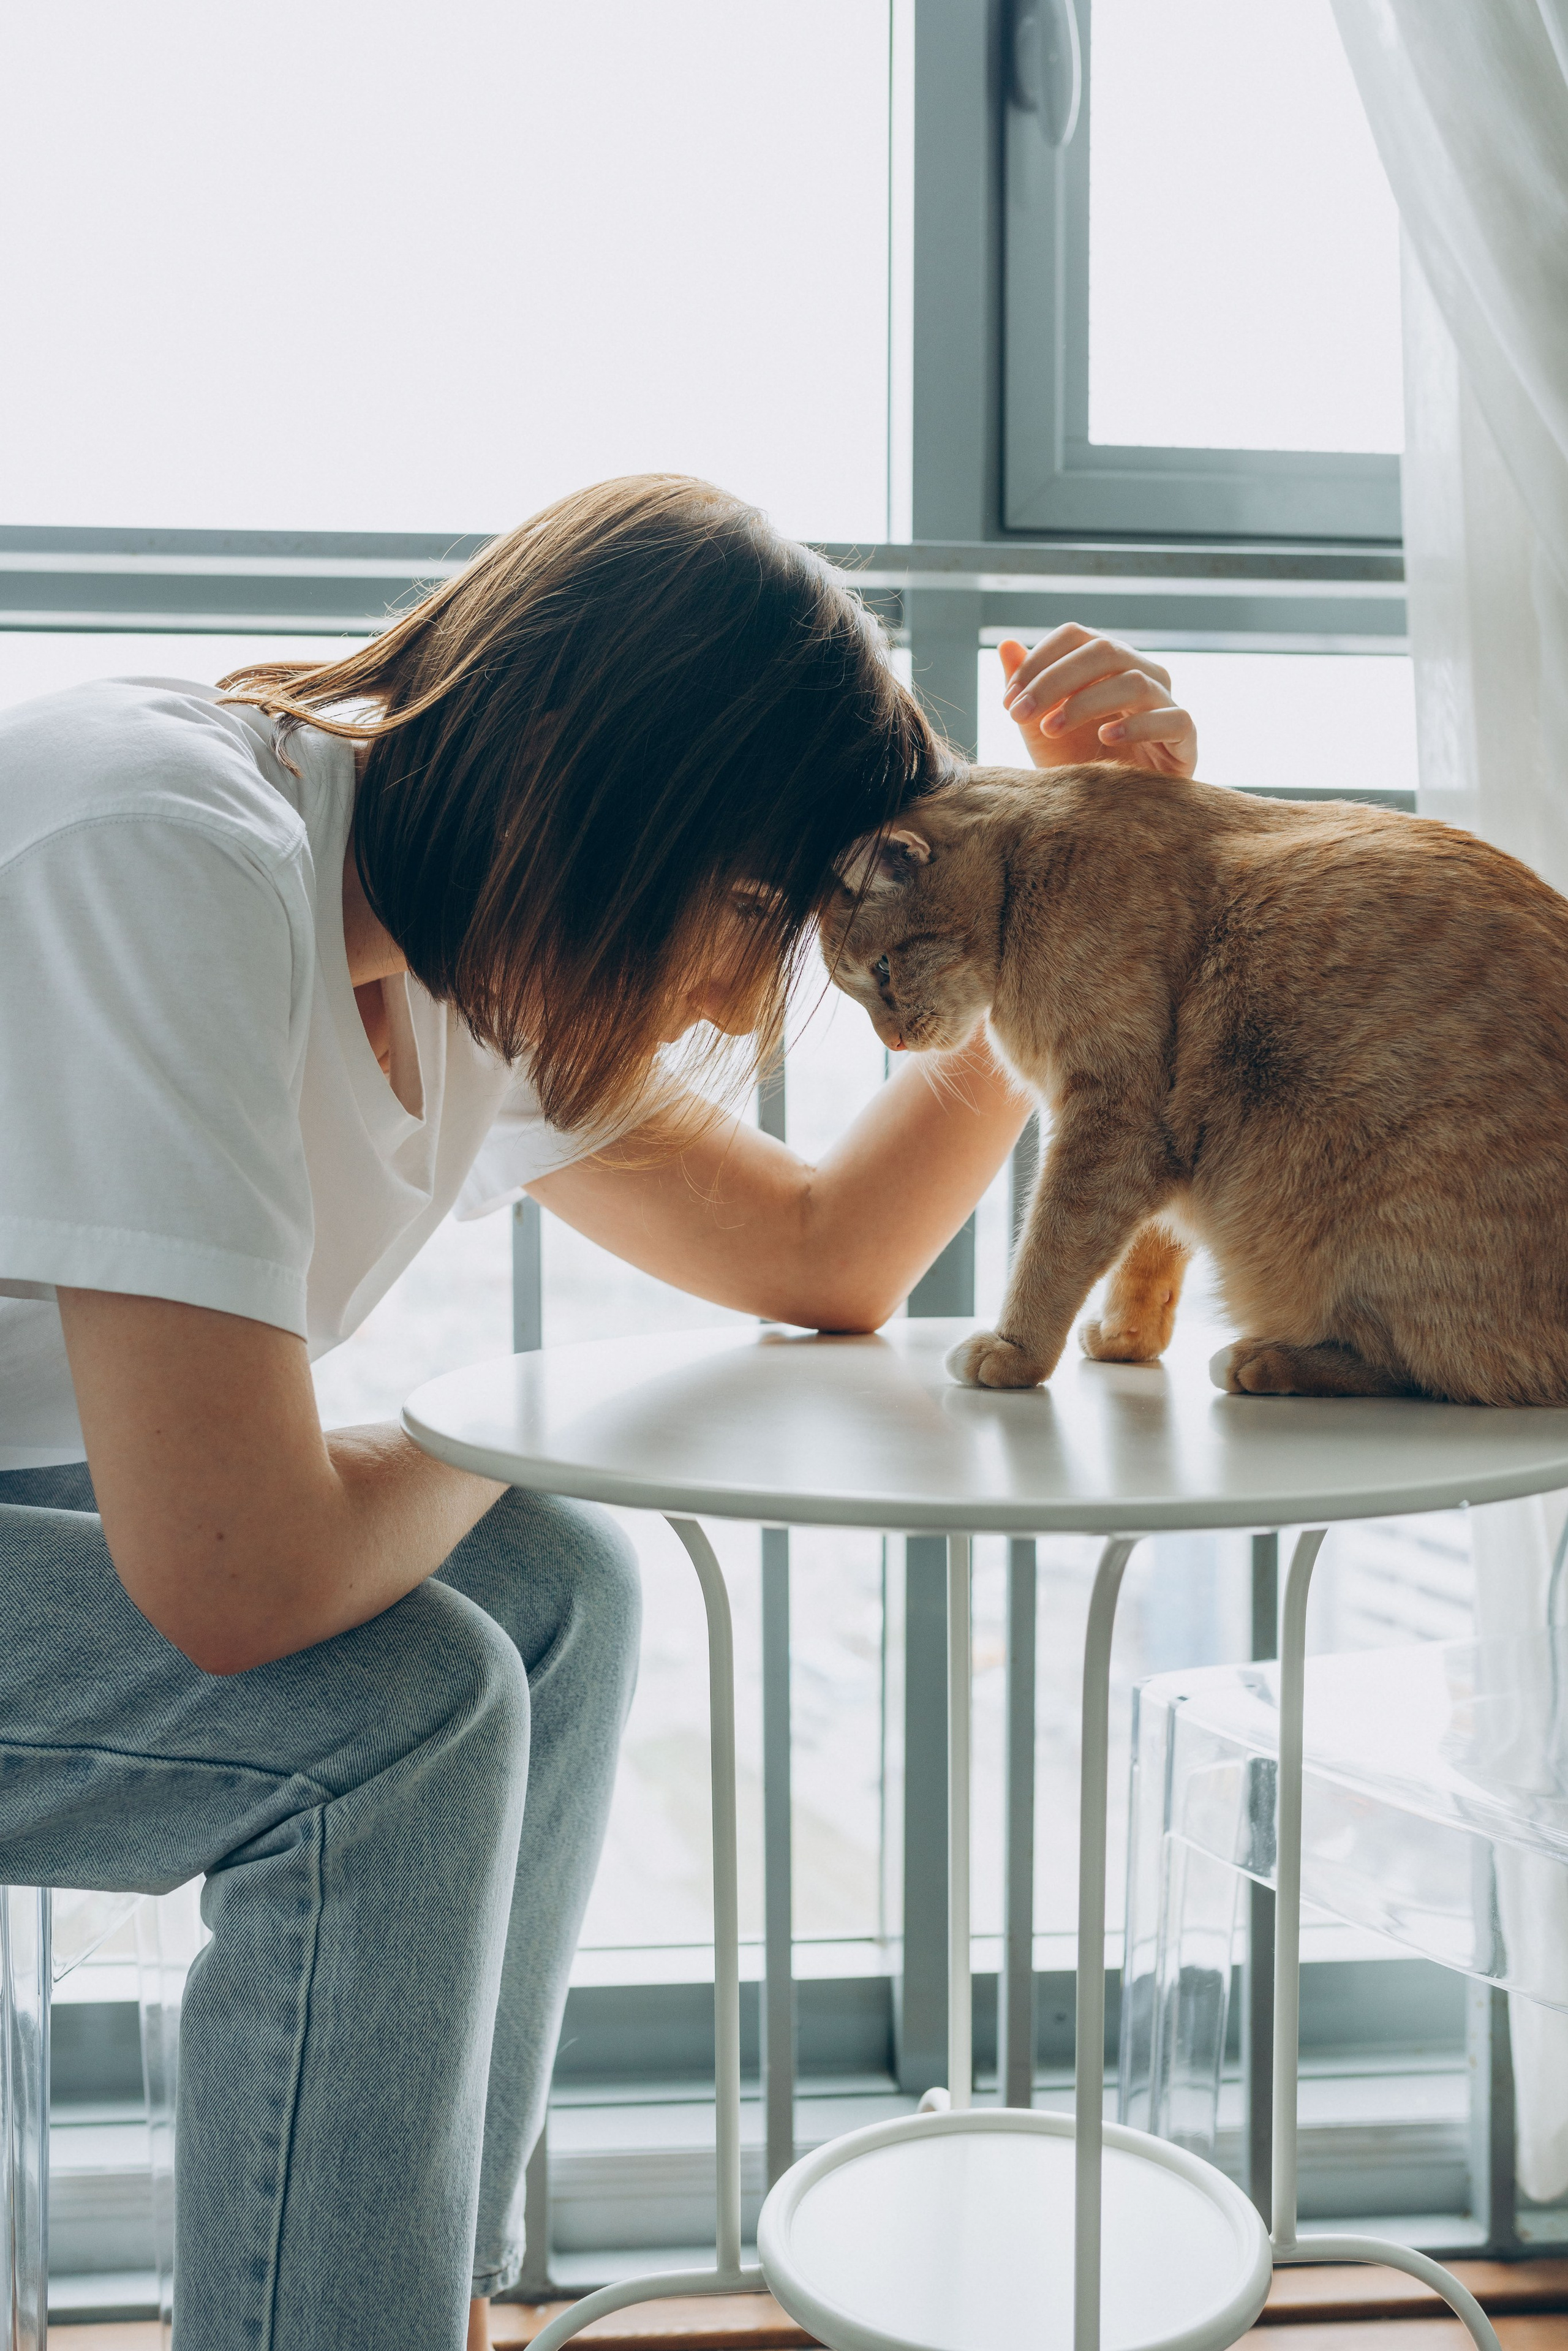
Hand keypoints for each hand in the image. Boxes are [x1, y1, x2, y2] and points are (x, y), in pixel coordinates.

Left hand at [998, 625, 1197, 776]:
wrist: (1106, 814)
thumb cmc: (1076, 763)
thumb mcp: (1039, 727)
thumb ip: (1026, 687)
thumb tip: (1005, 644)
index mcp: (1107, 664)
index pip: (1077, 637)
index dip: (1039, 661)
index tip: (1009, 700)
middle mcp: (1140, 674)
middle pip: (1105, 650)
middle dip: (1054, 680)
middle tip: (1020, 713)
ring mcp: (1166, 704)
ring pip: (1135, 681)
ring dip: (1085, 702)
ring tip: (1051, 728)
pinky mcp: (1184, 739)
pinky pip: (1172, 719)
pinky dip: (1137, 726)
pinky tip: (1106, 738)